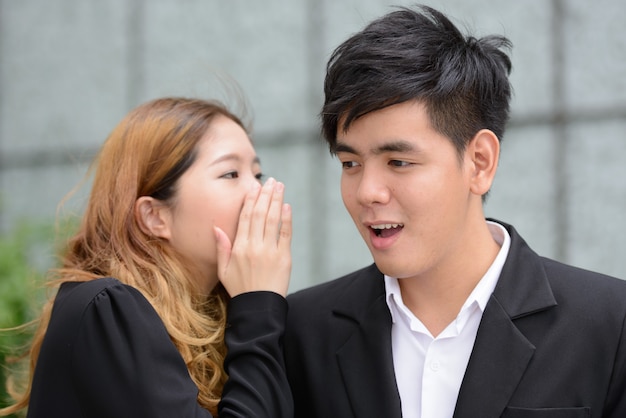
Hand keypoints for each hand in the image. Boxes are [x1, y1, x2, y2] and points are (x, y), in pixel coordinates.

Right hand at [215, 178, 291, 296]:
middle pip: (260, 214)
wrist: (258, 307)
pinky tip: (287, 207)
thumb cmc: (240, 289)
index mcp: (239, 248)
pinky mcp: (284, 258)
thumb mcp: (223, 270)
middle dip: (265, 195)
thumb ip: (221, 247)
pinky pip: (285, 234)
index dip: (250, 200)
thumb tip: (216, 227)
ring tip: (279, 187)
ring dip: (277, 201)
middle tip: (270, 181)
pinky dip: (287, 219)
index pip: (245, 218)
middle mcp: (254, 247)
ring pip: (273, 220)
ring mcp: (270, 252)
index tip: (254, 187)